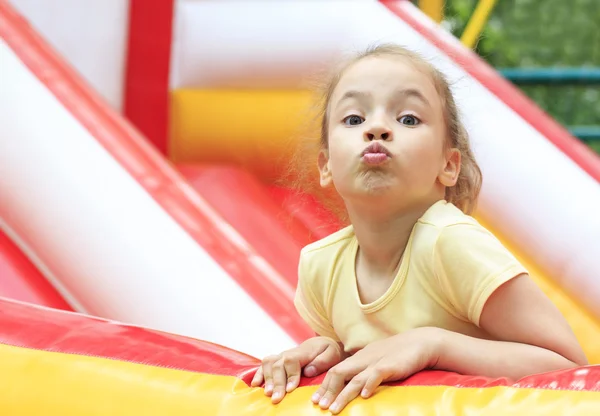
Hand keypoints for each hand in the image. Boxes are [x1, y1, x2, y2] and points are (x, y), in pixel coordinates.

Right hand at [251, 336, 344, 403]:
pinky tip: (255, 385)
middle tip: (277, 398)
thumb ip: (322, 361)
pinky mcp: (276, 361)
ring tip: (267, 393)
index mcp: (302, 351)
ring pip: (268, 363)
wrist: (320, 344)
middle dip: (276, 383)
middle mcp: (288, 353)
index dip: (290, 375)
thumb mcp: (332, 353)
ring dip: (266, 379)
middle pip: (277, 365)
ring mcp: (280, 356)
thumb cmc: (327, 351)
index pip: (291, 361)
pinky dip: (258, 374)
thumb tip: (308, 371)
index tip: (291, 389)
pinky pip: (264, 364)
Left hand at [312, 327, 441, 413]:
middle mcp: (364, 359)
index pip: (336, 370)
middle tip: (319, 405)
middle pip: (339, 373)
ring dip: (342, 395)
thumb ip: (364, 369)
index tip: (316, 399)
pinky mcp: (390, 365)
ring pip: (354, 378)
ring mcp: (376, 362)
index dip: (324, 385)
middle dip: (327, 390)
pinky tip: (363, 396)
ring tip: (333, 409)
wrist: (421, 342)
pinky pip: (377, 375)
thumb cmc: (399, 353)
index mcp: (359, 358)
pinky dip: (369, 385)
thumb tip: (354, 384)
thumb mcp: (376, 359)